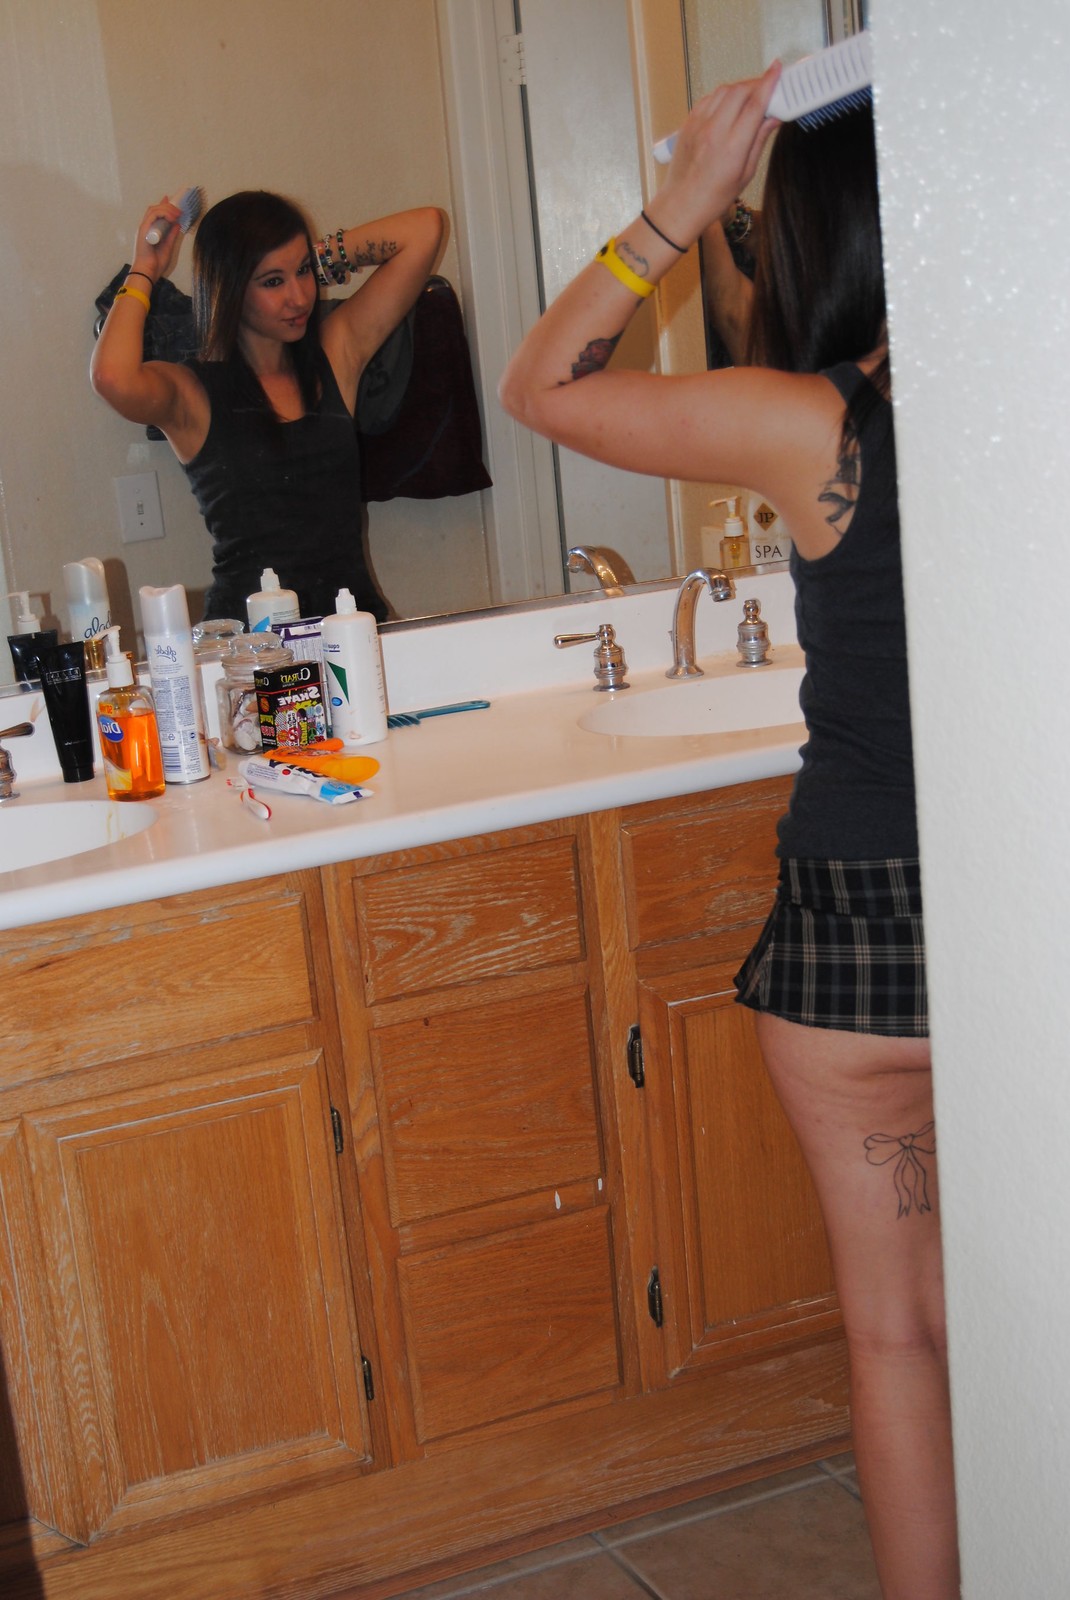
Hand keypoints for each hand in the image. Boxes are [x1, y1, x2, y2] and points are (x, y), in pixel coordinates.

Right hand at [130, 197, 184, 282]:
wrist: (148, 271)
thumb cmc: (156, 263)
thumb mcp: (168, 247)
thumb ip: (172, 235)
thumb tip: (177, 224)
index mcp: (150, 231)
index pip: (156, 214)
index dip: (163, 205)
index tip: (172, 200)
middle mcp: (146, 227)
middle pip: (155, 209)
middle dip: (167, 206)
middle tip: (179, 209)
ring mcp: (144, 227)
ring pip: (153, 209)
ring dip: (166, 209)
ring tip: (177, 213)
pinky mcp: (143, 229)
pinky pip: (152, 215)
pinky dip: (163, 213)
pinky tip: (172, 217)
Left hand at [657, 65, 780, 247]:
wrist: (680, 205)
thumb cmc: (713, 197)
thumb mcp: (745, 174)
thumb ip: (759, 141)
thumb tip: (774, 117)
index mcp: (732, 147)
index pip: (755, 105)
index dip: (769, 83)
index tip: (777, 69)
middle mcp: (714, 132)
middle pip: (740, 91)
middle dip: (756, 84)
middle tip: (767, 88)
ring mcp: (698, 125)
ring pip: (724, 90)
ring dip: (740, 88)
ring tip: (750, 97)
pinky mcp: (688, 123)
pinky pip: (709, 98)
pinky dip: (723, 96)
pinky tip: (730, 105)